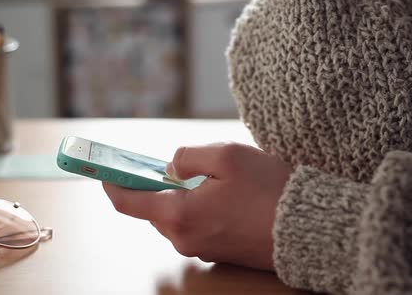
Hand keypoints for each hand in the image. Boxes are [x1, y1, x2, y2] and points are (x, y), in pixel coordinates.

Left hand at [102, 142, 292, 270]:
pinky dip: (202, 208)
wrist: (307, 228)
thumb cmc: (268, 191)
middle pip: (156, 208)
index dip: (112, 182)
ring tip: (219, 178)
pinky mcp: (220, 253)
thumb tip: (171, 167)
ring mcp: (203, 249)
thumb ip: (187, 157)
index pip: (128, 202)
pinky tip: (230, 196)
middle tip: (179, 164)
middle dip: (161, 185)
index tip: (104, 169)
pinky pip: (199, 225)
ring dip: (187, 195)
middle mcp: (185, 238)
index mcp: (179, 215)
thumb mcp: (226, 157)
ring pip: (179, 215)